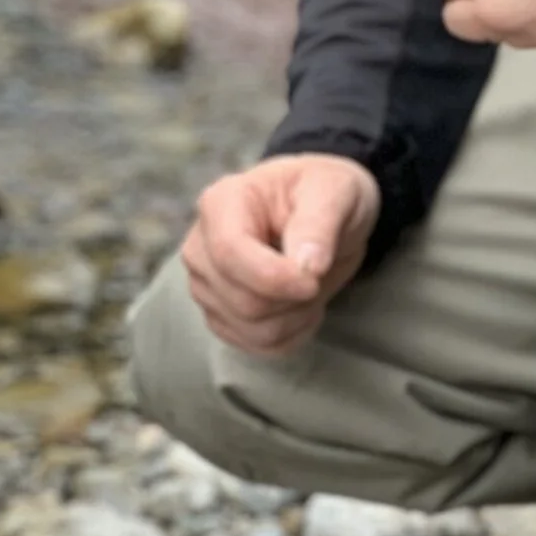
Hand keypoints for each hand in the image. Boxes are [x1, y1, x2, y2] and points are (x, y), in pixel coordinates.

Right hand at [181, 153, 381, 355]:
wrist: (323, 210)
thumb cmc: (324, 191)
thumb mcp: (334, 189)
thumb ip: (320, 222)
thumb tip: (307, 266)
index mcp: (222, 202)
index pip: (229, 253)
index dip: (272, 277)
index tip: (312, 279)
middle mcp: (201, 247)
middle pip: (242, 300)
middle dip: (294, 296)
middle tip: (320, 270)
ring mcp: (205, 285)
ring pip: (250, 329)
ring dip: (296, 315)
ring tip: (312, 282)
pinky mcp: (220, 315)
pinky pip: (257, 346)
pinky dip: (291, 333)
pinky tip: (302, 305)